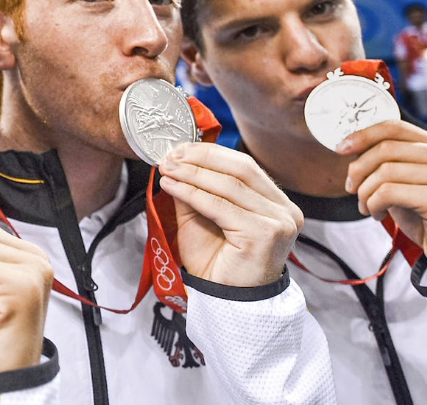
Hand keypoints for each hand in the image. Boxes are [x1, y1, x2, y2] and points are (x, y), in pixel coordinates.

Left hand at [158, 143, 302, 286]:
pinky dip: (192, 193)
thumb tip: (177, 162)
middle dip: (201, 159)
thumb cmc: (218, 264)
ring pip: (229, 186)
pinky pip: (220, 206)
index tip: (180, 148)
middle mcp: (285, 211)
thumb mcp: (202, 219)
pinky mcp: (263, 234)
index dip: (211, 154)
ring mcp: (278, 222)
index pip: (245, 167)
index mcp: (277, 204)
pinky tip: (172, 186)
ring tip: (167, 169)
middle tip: (171, 155)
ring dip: (192, 174)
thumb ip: (195, 191)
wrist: (227, 303)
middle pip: (240, 169)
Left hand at [337, 119, 426, 252]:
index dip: (364, 135)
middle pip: (386, 148)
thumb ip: (386, 162)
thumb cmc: (419, 215)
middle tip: (352, 188)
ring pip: (385, 171)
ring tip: (366, 207)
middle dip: (358, 169)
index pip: (396, 128)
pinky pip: (388, 192)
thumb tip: (351, 146)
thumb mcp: (401, 182)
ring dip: (365, 192)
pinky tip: (377, 214)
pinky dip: (373, 204)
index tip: (342, 148)